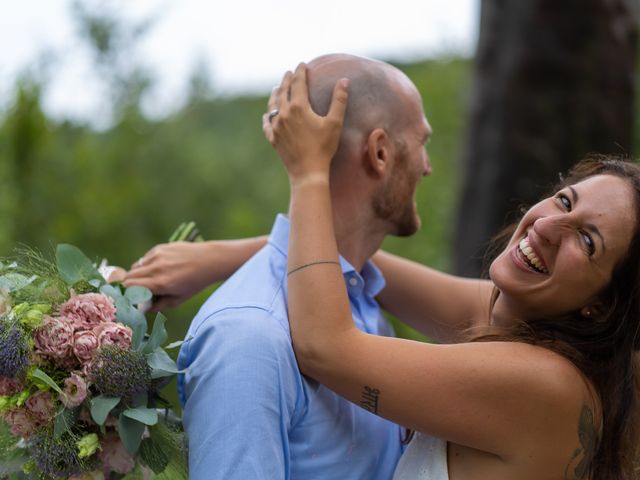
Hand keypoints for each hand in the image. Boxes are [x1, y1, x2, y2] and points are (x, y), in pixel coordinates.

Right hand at [123, 241, 219, 310]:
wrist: (210, 260)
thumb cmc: (195, 283)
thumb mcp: (179, 299)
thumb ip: (159, 305)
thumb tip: (143, 308)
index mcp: (161, 283)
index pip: (130, 287)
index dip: (126, 293)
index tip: (129, 298)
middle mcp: (156, 268)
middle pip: (128, 276)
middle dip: (129, 285)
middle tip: (136, 291)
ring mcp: (157, 256)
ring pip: (135, 267)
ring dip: (138, 275)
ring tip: (150, 280)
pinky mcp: (159, 248)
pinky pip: (144, 259)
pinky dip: (146, 265)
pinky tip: (159, 268)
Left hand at [262, 63, 348, 185]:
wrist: (307, 171)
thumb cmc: (323, 147)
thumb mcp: (334, 123)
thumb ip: (339, 100)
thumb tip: (344, 81)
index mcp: (299, 107)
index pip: (298, 83)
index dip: (300, 72)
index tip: (302, 64)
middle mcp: (284, 113)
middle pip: (283, 91)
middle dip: (287, 80)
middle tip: (290, 73)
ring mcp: (276, 126)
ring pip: (272, 105)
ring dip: (275, 94)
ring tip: (277, 88)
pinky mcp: (273, 138)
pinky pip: (267, 123)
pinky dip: (267, 116)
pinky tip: (267, 114)